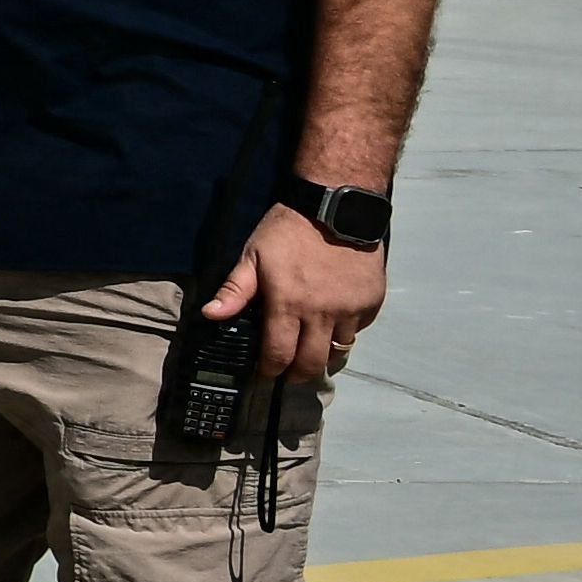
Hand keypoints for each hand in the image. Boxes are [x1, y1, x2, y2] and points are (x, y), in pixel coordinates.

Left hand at [202, 206, 385, 389]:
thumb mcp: (253, 255)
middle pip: (312, 362)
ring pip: (339, 350)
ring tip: (311, 353)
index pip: (280, 353)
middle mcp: (323, 314)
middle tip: (289, 374)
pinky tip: (333, 325)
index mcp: (289, 304)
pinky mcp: (372, 302)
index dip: (271, 370)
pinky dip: (344, 333)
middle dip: (298, 374)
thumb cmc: (288, 230)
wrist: (337, 207)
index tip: (266, 374)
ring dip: (323, 355)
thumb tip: (210, 316)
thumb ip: (235, 290)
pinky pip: (357, 330)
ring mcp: (351, 310)